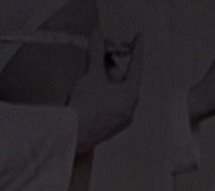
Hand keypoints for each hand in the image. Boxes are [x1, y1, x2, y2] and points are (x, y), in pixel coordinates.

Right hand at [68, 31, 142, 154]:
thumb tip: (98, 34)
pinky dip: (105, 95)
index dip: (136, 50)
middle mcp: (131, 108)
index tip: (139, 38)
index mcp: (131, 95)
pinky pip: (112, 105)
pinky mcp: (112, 126)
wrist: (75, 133)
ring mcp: (122, 119)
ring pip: (118, 94)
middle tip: (103, 56)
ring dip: (108, 81)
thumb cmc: (86, 104)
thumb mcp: (92, 75)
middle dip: (114, 67)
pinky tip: (92, 91)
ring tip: (94, 74)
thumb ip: (96, 53)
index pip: (136, 66)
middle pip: (125, 80)